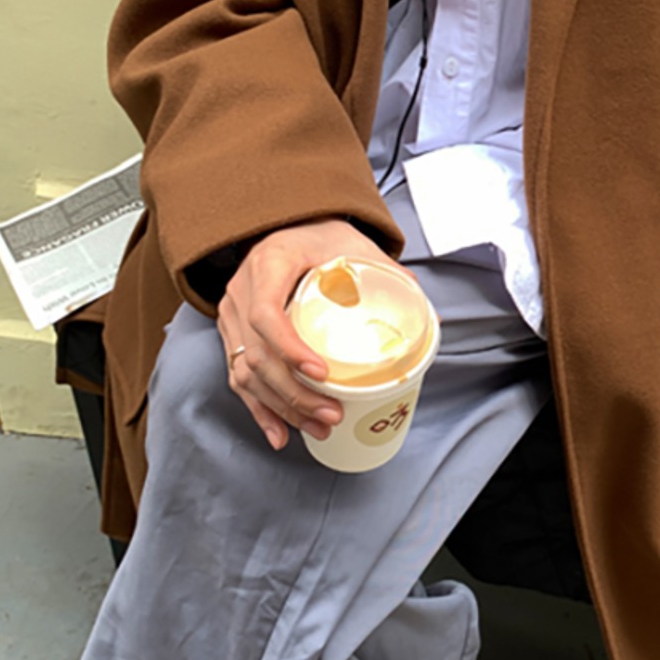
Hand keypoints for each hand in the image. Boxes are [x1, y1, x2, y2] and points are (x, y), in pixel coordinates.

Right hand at [217, 218, 401, 450]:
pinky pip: (239, 377)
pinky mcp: (233, 334)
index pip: (265, 313)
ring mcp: (232, 315)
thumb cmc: (321, 234)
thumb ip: (386, 272)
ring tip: (319, 426)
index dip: (289, 349)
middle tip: (331, 414)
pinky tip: (280, 434)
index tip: (321, 373)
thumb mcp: (353, 243)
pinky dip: (260, 410)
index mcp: (270, 263)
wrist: (290, 225)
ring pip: (246, 372)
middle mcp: (242, 290)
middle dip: (294, 393)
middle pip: (257, 354)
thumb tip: (427, 314)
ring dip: (282, 407)